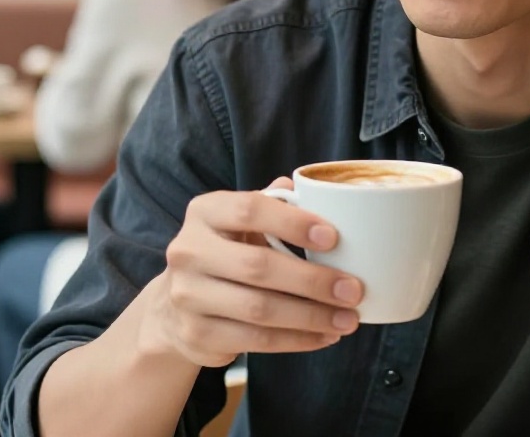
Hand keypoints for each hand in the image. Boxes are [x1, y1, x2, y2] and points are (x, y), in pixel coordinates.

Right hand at [142, 177, 363, 367]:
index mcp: (205, 212)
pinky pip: (256, 340)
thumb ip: (273, 205)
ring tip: (347, 318)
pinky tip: (324, 336)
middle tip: (353, 290)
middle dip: (313, 280)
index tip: (333, 237)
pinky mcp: (197, 334)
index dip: (293, 222)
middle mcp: (189, 251)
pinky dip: (297, 340)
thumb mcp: (240, 223)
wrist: (176, 306)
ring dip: (311, 316)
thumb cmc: (225, 254)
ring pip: (260, 309)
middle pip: (258, 266)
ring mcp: (188, 296)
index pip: (250, 209)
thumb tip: (311, 189)